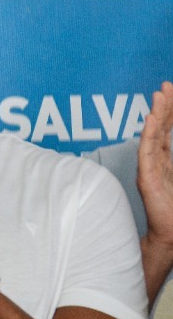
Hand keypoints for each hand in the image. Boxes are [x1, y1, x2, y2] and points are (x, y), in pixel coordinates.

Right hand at [140, 82, 172, 248]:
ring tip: (160, 95)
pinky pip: (147, 149)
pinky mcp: (147, 176)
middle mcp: (156, 160)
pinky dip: (150, 132)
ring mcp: (150, 167)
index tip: (171, 92)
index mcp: (166, 160)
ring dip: (157, 114)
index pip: (168, 130)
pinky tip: (152, 119)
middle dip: (165, 106)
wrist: (171, 233)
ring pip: (153, 135)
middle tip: (166, 85)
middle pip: (160, 128)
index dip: (170, 111)